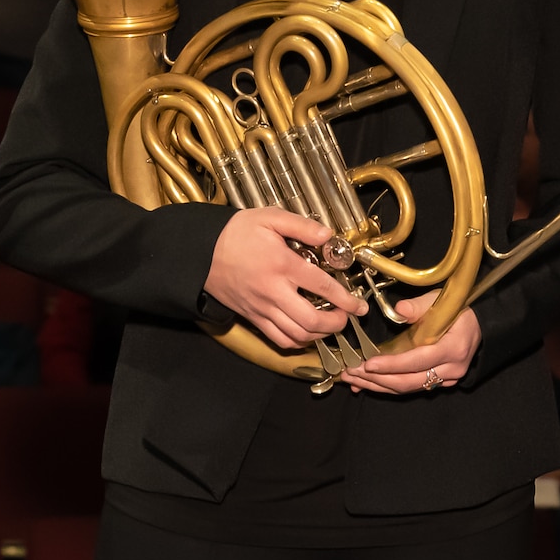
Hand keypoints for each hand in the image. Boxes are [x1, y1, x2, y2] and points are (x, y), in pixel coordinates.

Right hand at [203, 207, 365, 350]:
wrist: (200, 252)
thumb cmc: (236, 233)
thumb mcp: (269, 218)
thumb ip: (302, 226)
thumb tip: (329, 235)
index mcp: (282, 265)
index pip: (322, 288)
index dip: (346, 300)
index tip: (359, 306)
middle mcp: (273, 291)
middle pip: (310, 320)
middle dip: (335, 324)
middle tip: (347, 318)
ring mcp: (261, 308)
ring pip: (295, 335)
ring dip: (318, 335)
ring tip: (330, 326)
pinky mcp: (252, 317)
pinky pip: (277, 338)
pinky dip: (296, 341)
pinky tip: (306, 332)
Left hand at [339, 290, 480, 394]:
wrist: (478, 324)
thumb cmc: (457, 310)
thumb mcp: (439, 301)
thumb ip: (419, 306)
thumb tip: (399, 309)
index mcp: (453, 348)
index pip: (418, 361)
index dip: (392, 365)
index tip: (368, 364)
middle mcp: (451, 369)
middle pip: (409, 381)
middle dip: (377, 379)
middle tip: (351, 372)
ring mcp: (447, 379)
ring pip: (408, 388)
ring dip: (378, 385)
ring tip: (353, 379)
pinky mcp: (440, 382)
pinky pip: (411, 387)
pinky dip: (388, 386)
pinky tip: (368, 384)